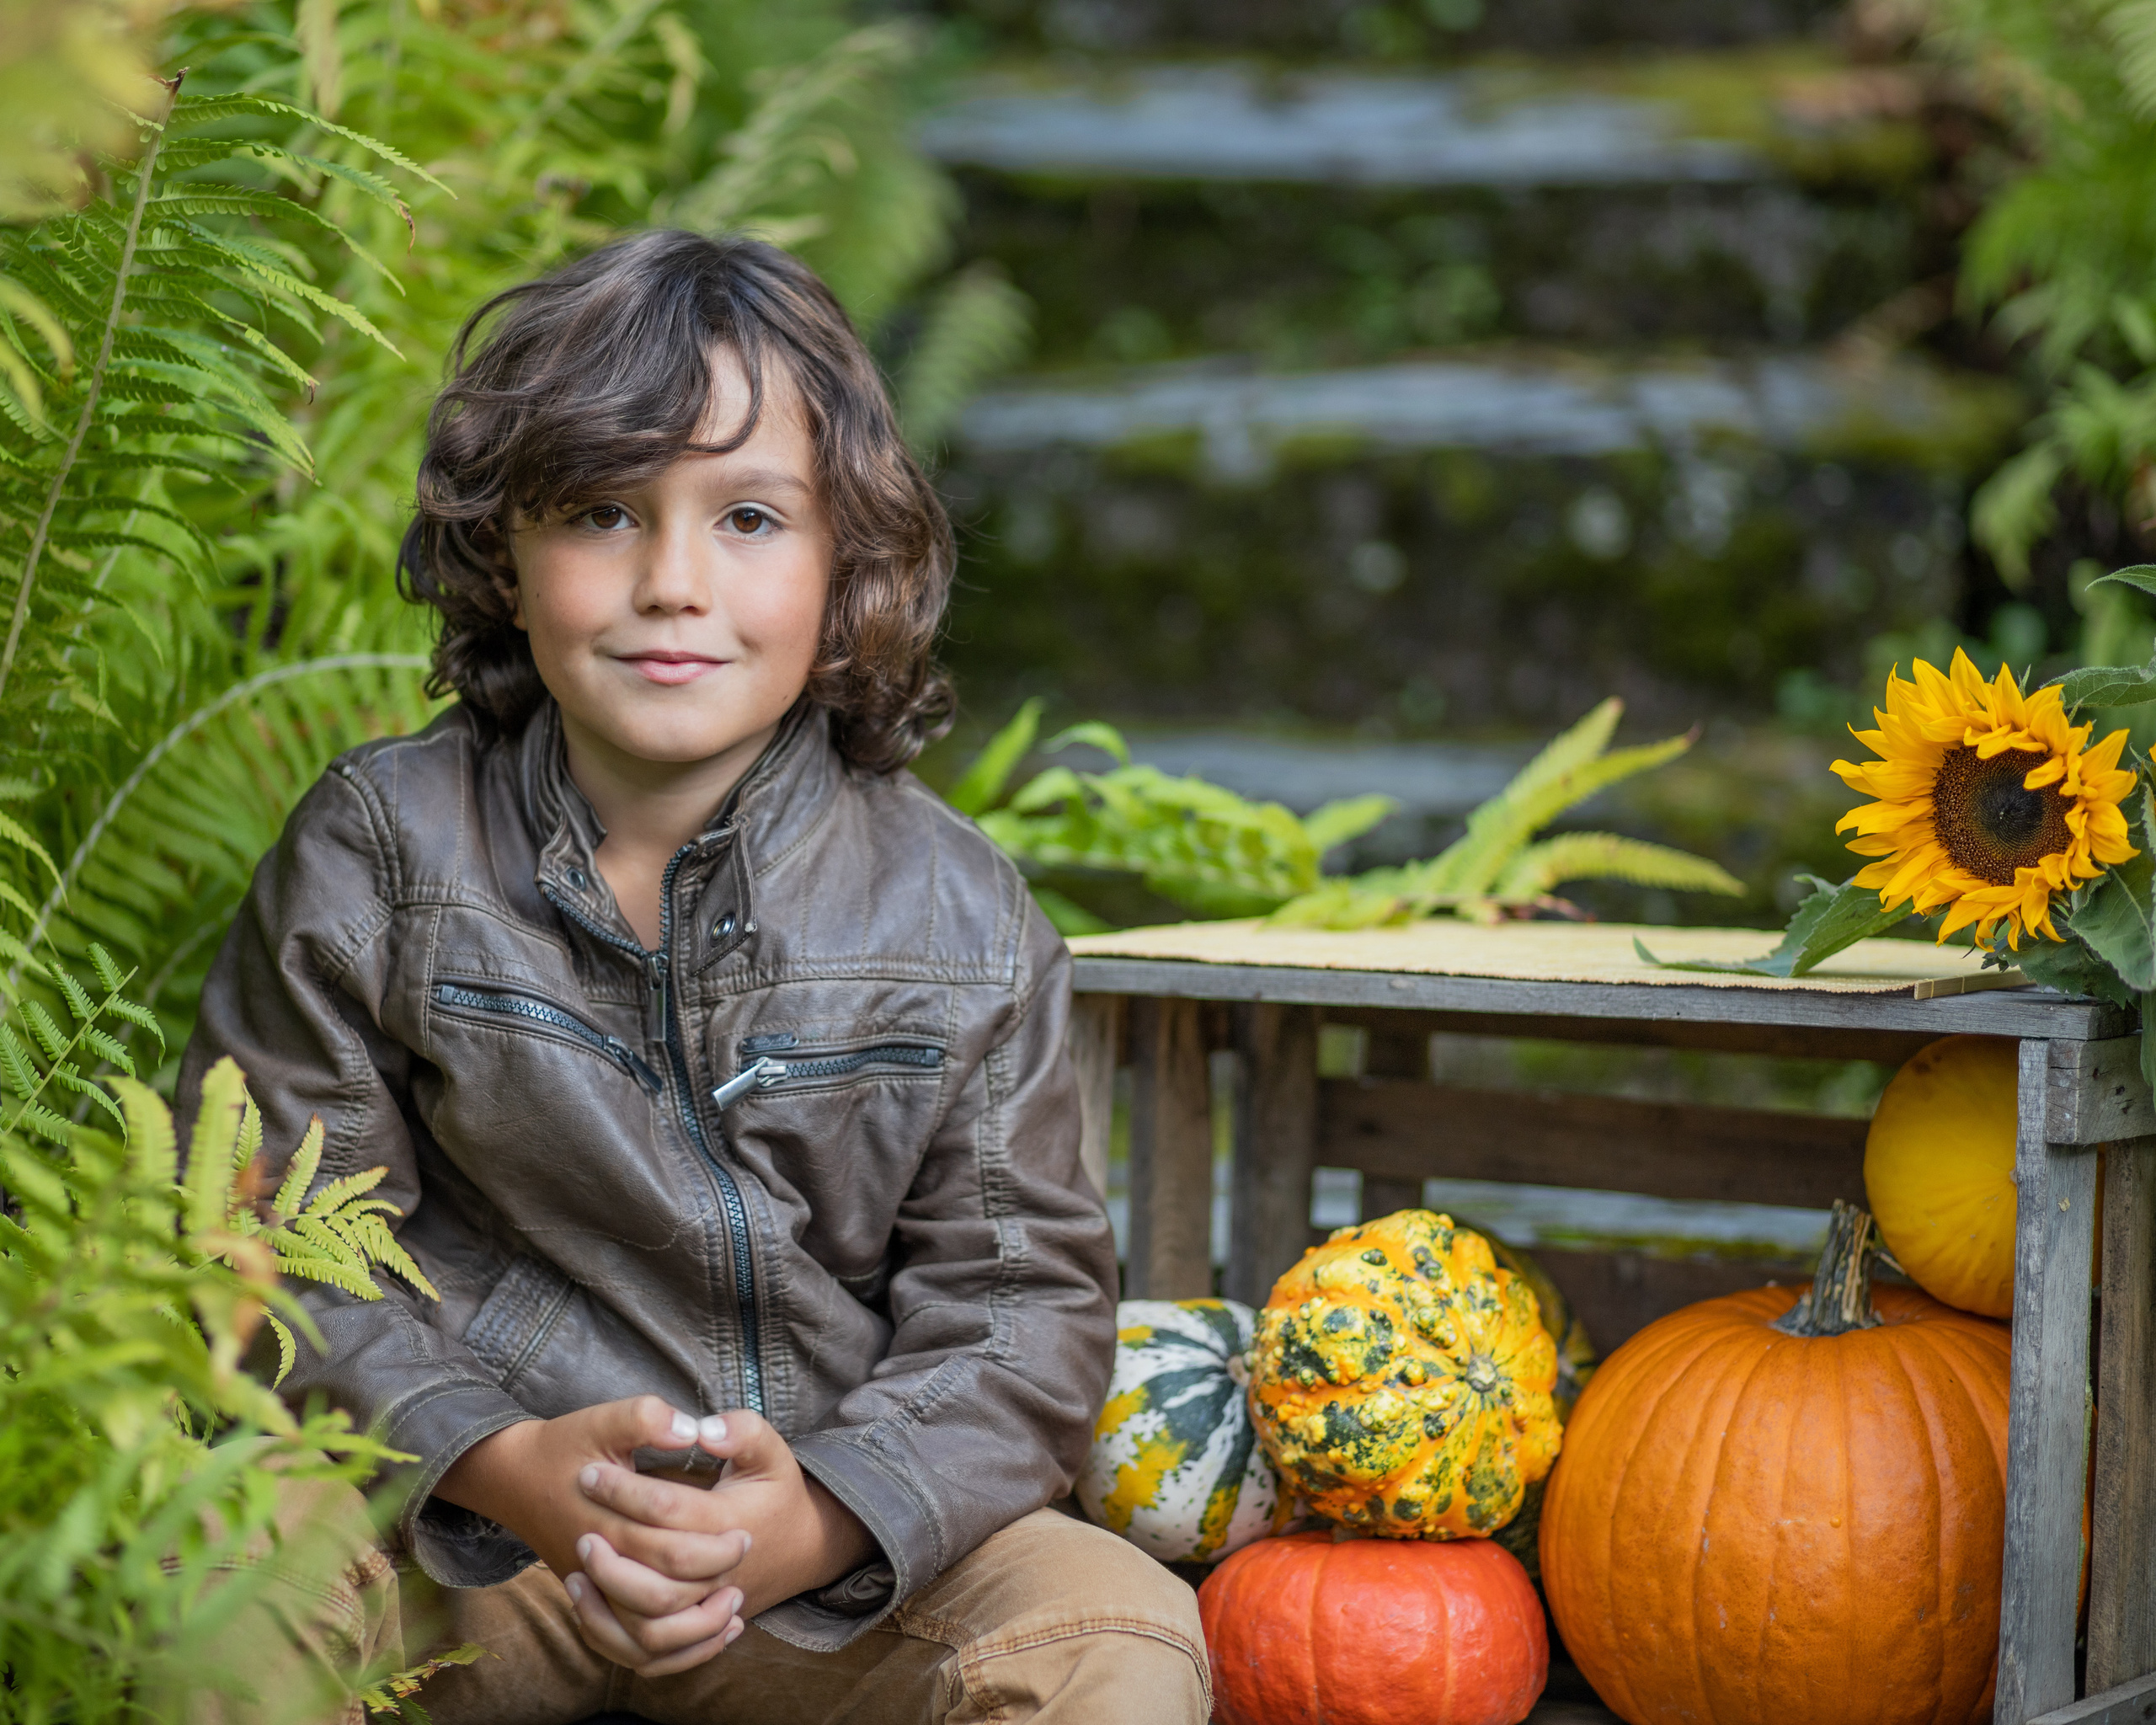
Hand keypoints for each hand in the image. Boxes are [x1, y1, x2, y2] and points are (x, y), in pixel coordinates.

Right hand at [436, 1397, 751, 1674]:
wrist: (513, 1477)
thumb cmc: (564, 1446)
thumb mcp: (602, 1419)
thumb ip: (646, 1419)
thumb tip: (693, 1431)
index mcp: (609, 1524)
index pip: (674, 1551)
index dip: (719, 1547)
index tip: (746, 1532)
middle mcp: (600, 1567)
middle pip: (666, 1597)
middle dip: (714, 1582)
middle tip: (743, 1557)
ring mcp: (593, 1591)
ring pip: (647, 1638)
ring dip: (695, 1629)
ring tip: (731, 1602)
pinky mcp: (592, 1602)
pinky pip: (629, 1649)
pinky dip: (667, 1652)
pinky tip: (703, 1630)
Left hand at [574, 1408, 876, 1624]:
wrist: (802, 1546)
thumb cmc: (775, 1493)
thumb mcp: (770, 1452)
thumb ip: (744, 1430)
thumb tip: (702, 1429)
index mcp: (730, 1525)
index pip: (668, 1510)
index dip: (623, 1489)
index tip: (590, 1471)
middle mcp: (717, 1577)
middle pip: (656, 1578)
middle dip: (609, 1549)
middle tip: (578, 1526)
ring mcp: (704, 1611)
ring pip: (648, 1627)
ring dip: (606, 1600)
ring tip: (577, 1564)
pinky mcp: (692, 1632)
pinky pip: (647, 1653)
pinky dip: (614, 1636)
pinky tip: (587, 1600)